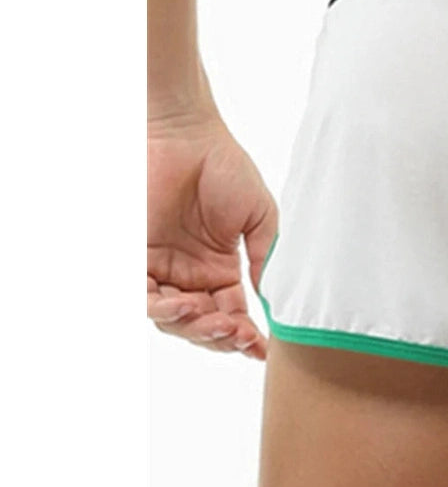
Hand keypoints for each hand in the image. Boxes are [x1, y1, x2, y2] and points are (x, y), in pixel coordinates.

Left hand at [147, 109, 276, 358]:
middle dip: (220, 336)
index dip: (245, 337)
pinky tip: (184, 307)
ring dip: (193, 327)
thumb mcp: (259, 217)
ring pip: (173, 319)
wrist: (187, 136)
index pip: (232, 313)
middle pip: (202, 324)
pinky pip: (144, 296)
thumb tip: (271, 303)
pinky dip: (161, 309)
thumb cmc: (226, 168)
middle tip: (237, 334)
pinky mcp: (138, 258)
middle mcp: (191, 275)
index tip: (262, 350)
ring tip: (213, 320)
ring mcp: (163, 269)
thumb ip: (264, 259)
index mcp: (221, 270)